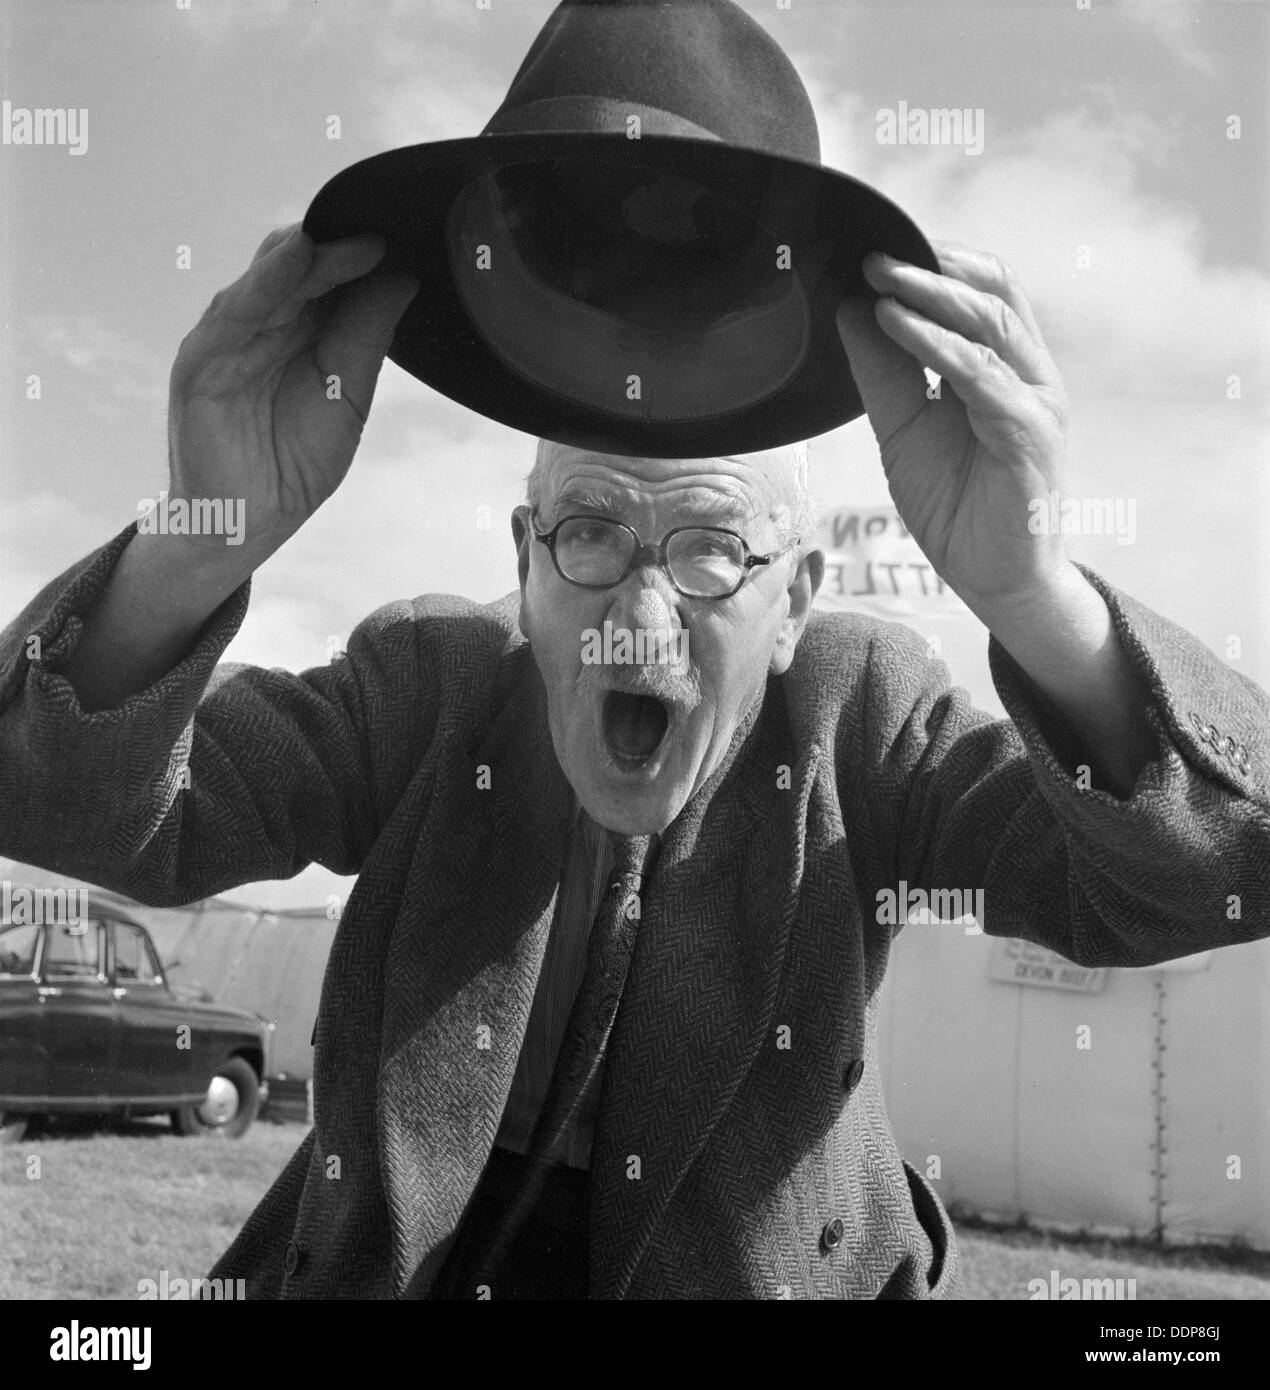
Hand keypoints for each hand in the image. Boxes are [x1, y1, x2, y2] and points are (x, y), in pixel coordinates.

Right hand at [167, 223, 418, 566]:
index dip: (364, 260)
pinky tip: (292, 258)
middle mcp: (262, 326)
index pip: (331, 280)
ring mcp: (228, 340)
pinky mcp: (201, 361)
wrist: (249, 524)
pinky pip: (233, 312)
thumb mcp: (350, 398)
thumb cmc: (294, 465)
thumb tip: (404, 278)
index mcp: (299, 333)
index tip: (406, 240)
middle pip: (302, 273)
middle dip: (341, 252)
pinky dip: (263, 282)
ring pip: (268, 283)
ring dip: (307, 257)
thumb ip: (368, 338)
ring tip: (345, 237)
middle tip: (384, 234)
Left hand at [835, 242, 1068, 614]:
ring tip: (880, 277)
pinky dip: (936, 344)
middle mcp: (1030, 375)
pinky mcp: (1028, 435)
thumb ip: (883, 373)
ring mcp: (1035, 401)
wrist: (994, 580)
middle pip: (992, 293)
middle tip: (872, 253)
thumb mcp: (903, 430)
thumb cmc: (957, 506)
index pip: (982, 291)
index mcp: (1007, 368)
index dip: (937, 262)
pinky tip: (898, 325)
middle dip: (931, 266)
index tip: (878, 247)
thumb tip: (853, 310)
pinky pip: (980, 376)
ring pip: (992, 323)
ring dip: (931, 294)